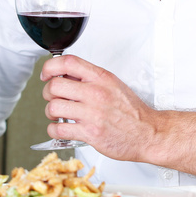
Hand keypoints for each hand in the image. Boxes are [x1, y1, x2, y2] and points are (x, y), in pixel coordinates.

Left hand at [39, 55, 158, 161]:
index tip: (47, 74)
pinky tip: (61, 129)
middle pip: (54, 86)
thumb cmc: (132, 112)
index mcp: (101, 78)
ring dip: (50, 112)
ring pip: (53, 108)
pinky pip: (58, 130)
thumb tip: (66, 74)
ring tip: (58, 115)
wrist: (148, 133)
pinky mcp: (90, 133)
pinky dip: (54, 130)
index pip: (68, 62)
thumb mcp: (114, 85)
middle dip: (47, 93)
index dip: (50, 67)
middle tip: (53, 98)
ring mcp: (92, 114)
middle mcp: (96, 93)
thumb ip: (91, 78)